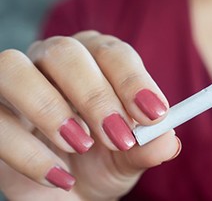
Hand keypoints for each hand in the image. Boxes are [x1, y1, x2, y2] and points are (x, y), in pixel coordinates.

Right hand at [0, 31, 180, 200]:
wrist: (71, 191)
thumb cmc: (103, 163)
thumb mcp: (129, 159)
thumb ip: (148, 147)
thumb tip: (169, 141)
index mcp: (96, 62)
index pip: (112, 52)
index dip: (133, 81)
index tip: (154, 114)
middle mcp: (54, 62)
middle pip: (66, 52)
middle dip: (95, 96)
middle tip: (119, 137)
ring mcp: (17, 84)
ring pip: (15, 69)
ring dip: (52, 110)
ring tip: (81, 146)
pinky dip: (27, 151)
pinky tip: (59, 176)